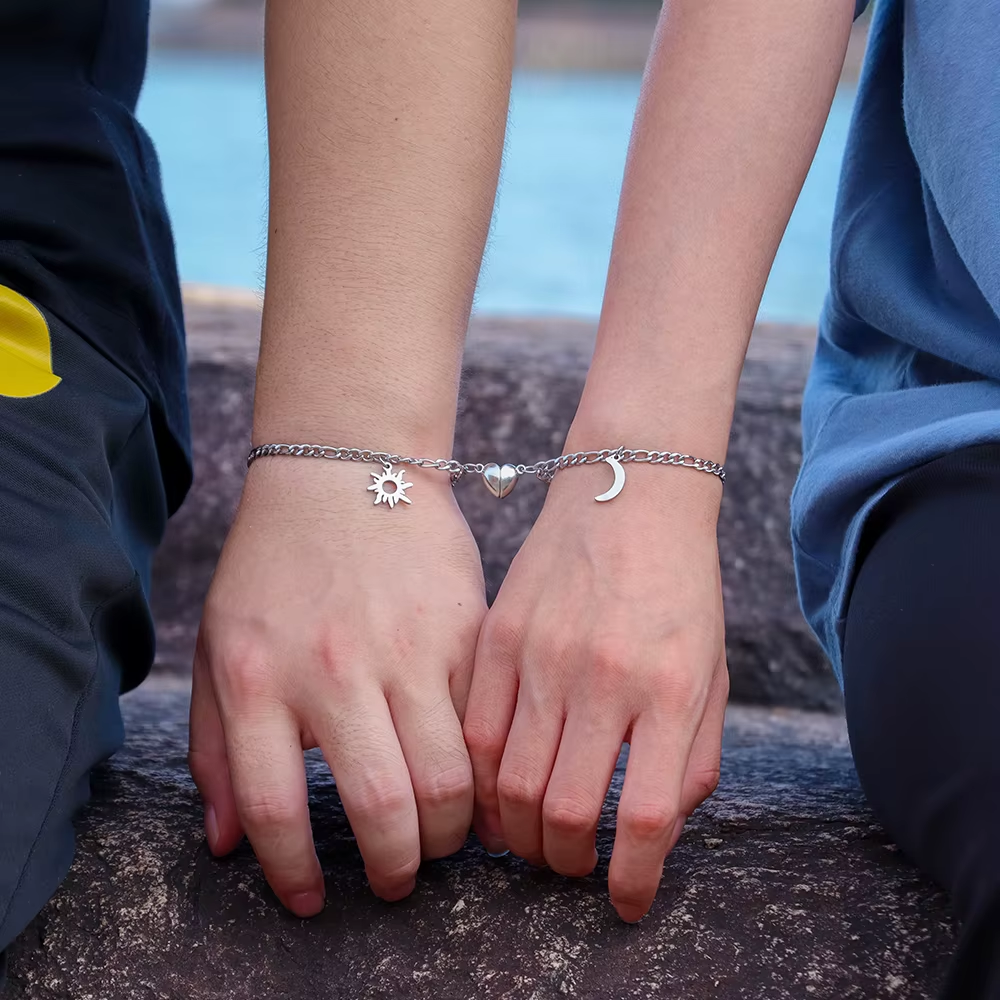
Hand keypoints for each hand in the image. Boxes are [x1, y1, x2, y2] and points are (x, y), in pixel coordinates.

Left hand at [189, 458, 486, 915]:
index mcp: (259, 676)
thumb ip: (216, 747)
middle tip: (397, 878)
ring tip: (444, 835)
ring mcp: (407, 646)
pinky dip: (485, 769)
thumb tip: (226, 844)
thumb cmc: (275, 564)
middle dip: (397, 867)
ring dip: (452, 830)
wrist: (346, 469)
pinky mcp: (463, 629)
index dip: (293, 875)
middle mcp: (334, 668)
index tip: (311, 899)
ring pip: (450, 775)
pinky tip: (476, 781)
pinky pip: (484, 723)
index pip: (275, 811)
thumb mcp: (221, 644)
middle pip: (383, 806)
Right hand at [464, 461, 727, 921]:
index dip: (633, 879)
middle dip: (563, 863)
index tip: (625, 902)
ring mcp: (544, 654)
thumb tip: (656, 831)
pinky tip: (496, 787)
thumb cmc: (681, 589)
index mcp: (672, 689)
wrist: (628, 494)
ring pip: (510, 782)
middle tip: (568, 866)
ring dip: (518, 831)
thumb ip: (695, 757)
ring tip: (529, 835)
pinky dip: (482, 778)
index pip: (646, 817)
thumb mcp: (712, 671)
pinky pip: (476, 731)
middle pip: (565, 812)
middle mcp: (605, 677)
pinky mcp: (500, 636)